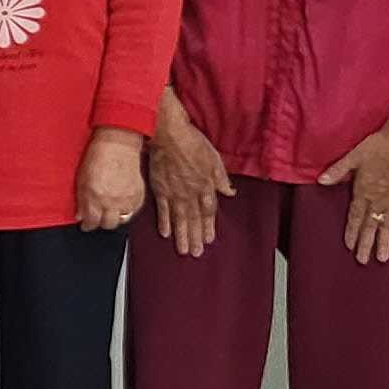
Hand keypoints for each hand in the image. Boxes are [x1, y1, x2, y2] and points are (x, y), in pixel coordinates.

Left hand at [76, 128, 146, 231]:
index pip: (92, 222)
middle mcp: (111, 201)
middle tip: (98, 217)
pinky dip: (127, 210)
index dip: (87, 225)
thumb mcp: (81, 179)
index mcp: (95, 197)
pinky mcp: (138, 195)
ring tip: (110, 210)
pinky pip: (133, 211)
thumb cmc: (97, 157)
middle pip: (107, 225)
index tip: (86, 223)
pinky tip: (121, 203)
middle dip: (101, 222)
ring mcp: (126, 199)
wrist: (118, 145)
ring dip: (115, 217)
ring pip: (121, 220)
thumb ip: (81, 200)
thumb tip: (80, 216)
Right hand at [146, 92, 231, 256]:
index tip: (209, 239)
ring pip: (179, 219)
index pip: (209, 211)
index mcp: (205, 185)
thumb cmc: (192, 143)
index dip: (209, 226)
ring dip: (182, 236)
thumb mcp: (214, 158)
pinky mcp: (160, 189)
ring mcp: (174, 193)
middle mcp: (190, 193)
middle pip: (194, 219)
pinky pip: (162, 209)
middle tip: (196, 253)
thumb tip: (229, 191)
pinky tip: (165, 233)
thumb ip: (221, 177)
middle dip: (196, 237)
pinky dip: (164, 222)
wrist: (168, 135)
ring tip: (183, 250)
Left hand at [319, 96, 388, 263]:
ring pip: (388, 226)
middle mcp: (380, 199)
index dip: (352, 232)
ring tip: (382, 258)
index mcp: (365, 191)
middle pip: (371, 226)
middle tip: (363, 260)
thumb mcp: (354, 156)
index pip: (355, 217)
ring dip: (384, 243)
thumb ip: (338, 170)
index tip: (349, 246)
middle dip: (366, 244)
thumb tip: (322, 180)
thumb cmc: (381, 145)